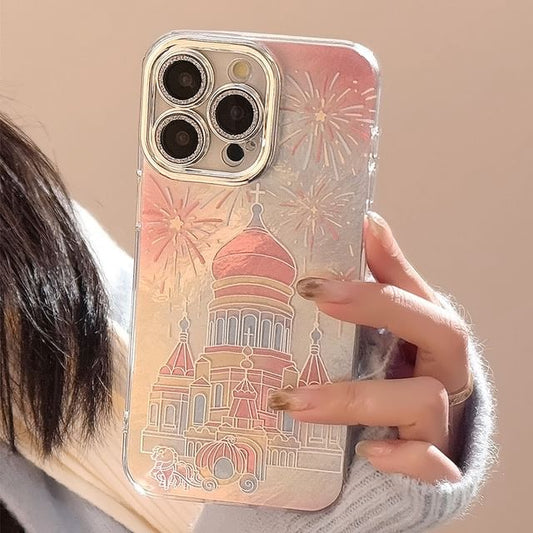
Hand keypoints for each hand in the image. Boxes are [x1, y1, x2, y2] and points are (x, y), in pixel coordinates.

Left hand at [268, 211, 470, 483]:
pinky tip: (367, 451)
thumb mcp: (399, 324)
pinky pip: (432, 462)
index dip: (371, 288)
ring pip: (423, 401)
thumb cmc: (406, 372)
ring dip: (353, 398)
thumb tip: (369, 220)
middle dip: (377, 312)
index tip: (312, 282)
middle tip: (313, 300)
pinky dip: (401, 457)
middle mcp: (448, 371)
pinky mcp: (440, 463)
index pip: (417, 300)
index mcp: (436, 333)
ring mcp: (446, 418)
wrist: (424, 439)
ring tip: (292, 401)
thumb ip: (388, 277)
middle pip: (441, 333)